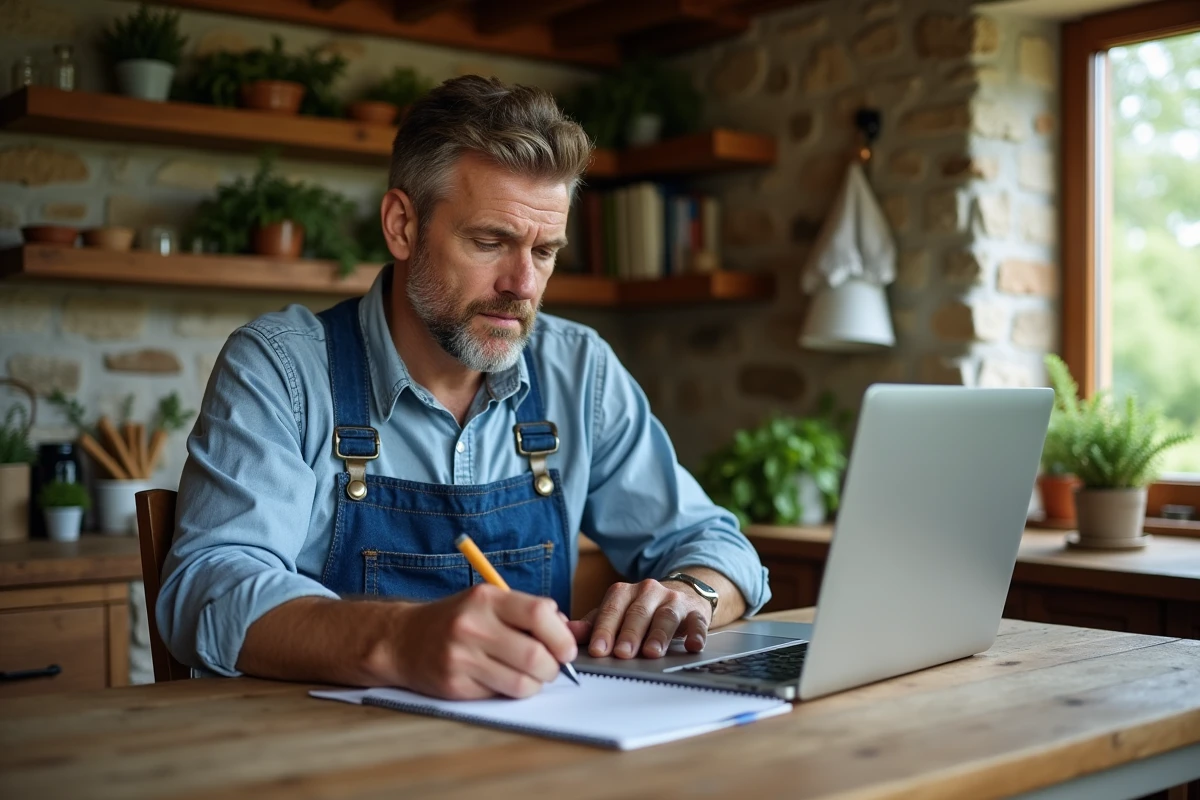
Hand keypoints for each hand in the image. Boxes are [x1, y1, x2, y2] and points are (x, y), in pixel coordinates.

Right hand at [390, 584, 576, 699]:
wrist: (402, 639)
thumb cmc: (457, 619)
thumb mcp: (491, 602)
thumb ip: (532, 613)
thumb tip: (575, 632)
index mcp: (486, 598)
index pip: (539, 614)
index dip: (561, 636)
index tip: (565, 648)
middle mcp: (473, 626)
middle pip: (535, 656)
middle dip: (553, 668)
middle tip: (550, 667)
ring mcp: (461, 657)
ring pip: (522, 684)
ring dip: (535, 684)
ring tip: (528, 675)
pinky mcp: (455, 685)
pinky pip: (500, 695)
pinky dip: (510, 691)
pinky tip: (500, 679)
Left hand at [569, 579, 711, 659]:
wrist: (680, 595)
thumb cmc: (641, 611)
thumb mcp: (615, 614)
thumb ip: (593, 625)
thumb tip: (568, 632)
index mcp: (624, 592)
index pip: (612, 609)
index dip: (605, 630)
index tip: (598, 650)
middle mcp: (649, 591)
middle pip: (638, 613)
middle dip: (629, 634)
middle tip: (622, 654)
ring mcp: (673, 600)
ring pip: (666, 616)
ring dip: (658, 635)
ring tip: (651, 653)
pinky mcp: (695, 611)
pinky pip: (697, 622)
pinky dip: (696, 634)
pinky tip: (693, 646)